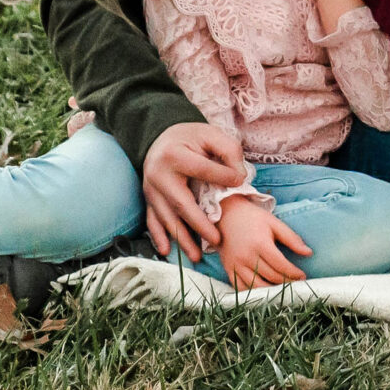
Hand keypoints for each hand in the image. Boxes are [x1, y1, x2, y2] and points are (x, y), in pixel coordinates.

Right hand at [142, 122, 249, 260]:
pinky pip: (151, 220)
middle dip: (199, 225)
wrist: (161, 136)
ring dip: (182, 239)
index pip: (202, 170)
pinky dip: (158, 237)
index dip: (223, 176)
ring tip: (197, 256)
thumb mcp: (211, 134)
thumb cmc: (191, 137)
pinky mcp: (148, 199)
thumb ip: (229, 151)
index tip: (240, 181)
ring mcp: (151, 190)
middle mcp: (158, 175)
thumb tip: (238, 177)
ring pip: (166, 218)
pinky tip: (167, 250)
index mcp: (174, 155)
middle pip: (181, 204)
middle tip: (217, 240)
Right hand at [213, 196, 309, 290]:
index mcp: (259, 244)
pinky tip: (265, 291)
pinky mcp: (229, 269)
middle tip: (297, 284)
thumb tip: (309, 253)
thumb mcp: (274, 223)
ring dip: (271, 291)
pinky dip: (253, 293)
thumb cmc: (254, 219)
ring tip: (283, 289)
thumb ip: (292, 239)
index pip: (280, 265)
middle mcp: (246, 256)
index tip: (303, 276)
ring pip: (256, 286)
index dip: (293, 273)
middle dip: (286, 282)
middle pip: (270, 276)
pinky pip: (241, 288)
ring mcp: (236, 265)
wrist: (227, 216)